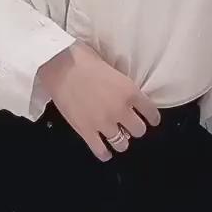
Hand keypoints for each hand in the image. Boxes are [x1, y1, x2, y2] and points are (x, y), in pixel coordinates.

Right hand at [38, 43, 160, 161]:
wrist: (59, 65)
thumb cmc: (83, 58)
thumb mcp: (112, 68)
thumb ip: (122, 85)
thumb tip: (125, 92)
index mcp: (129, 92)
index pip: (151, 113)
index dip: (152, 117)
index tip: (150, 118)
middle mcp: (120, 110)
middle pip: (139, 131)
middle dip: (135, 128)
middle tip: (128, 124)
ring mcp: (103, 123)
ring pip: (122, 144)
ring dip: (120, 140)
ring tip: (115, 135)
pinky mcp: (86, 131)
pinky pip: (101, 151)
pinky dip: (104, 153)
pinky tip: (104, 149)